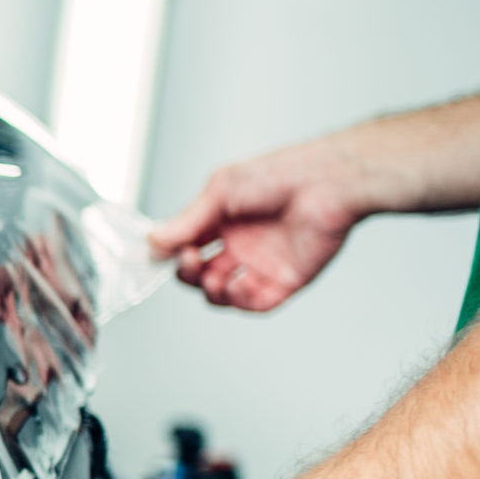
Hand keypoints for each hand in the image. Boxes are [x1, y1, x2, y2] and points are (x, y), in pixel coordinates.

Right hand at [149, 139, 374, 310]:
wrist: (326, 183)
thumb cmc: (280, 175)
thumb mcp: (220, 192)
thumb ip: (187, 221)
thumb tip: (153, 243)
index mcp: (223, 222)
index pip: (186, 246)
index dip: (171, 253)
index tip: (160, 253)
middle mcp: (240, 245)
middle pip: (200, 274)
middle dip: (187, 272)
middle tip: (189, 259)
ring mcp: (262, 264)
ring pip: (223, 293)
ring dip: (210, 291)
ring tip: (212, 277)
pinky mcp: (285, 280)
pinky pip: (255, 303)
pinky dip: (239, 300)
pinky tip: (236, 284)